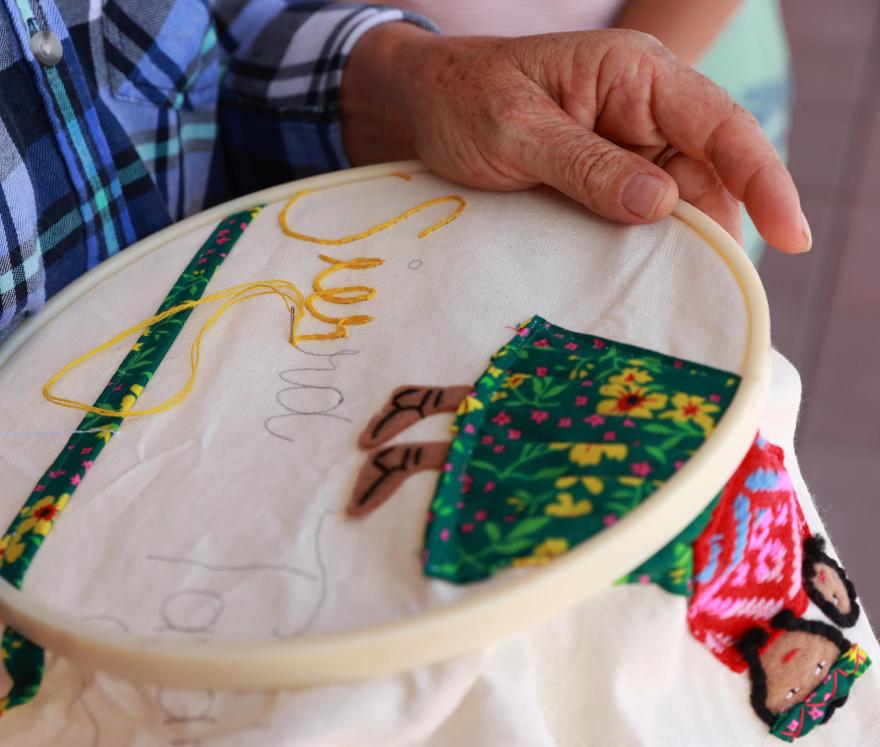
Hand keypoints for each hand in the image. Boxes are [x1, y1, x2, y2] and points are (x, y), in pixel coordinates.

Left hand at [342, 26, 808, 252]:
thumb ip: (585, 166)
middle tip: (713, 296)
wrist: (417, 105)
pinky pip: (642, 216)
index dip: (763, 179)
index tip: (790, 235)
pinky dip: (646, 249)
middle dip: (718, 231)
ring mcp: (625, 146)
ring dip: (679, 248)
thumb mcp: (515, 131)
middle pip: (710, 174)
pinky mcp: (604, 178)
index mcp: (634, 75)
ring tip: (674, 300)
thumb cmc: (463, 99)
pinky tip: (640, 285)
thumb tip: (662, 207)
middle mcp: (643, 109)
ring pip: (680, 203)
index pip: (720, 125)